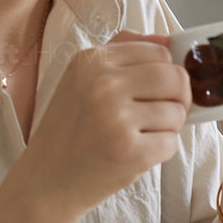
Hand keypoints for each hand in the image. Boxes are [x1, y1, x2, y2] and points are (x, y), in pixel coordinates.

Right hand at [21, 32, 190, 215]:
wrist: (45, 182)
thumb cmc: (72, 129)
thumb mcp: (84, 78)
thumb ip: (125, 51)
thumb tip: (170, 40)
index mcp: (92, 60)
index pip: (161, 52)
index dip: (168, 73)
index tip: (157, 89)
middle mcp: (102, 85)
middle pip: (176, 78)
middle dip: (177, 99)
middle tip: (157, 114)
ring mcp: (115, 119)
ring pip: (178, 112)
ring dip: (167, 128)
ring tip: (137, 135)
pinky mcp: (129, 151)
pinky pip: (172, 143)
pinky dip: (160, 151)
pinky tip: (134, 154)